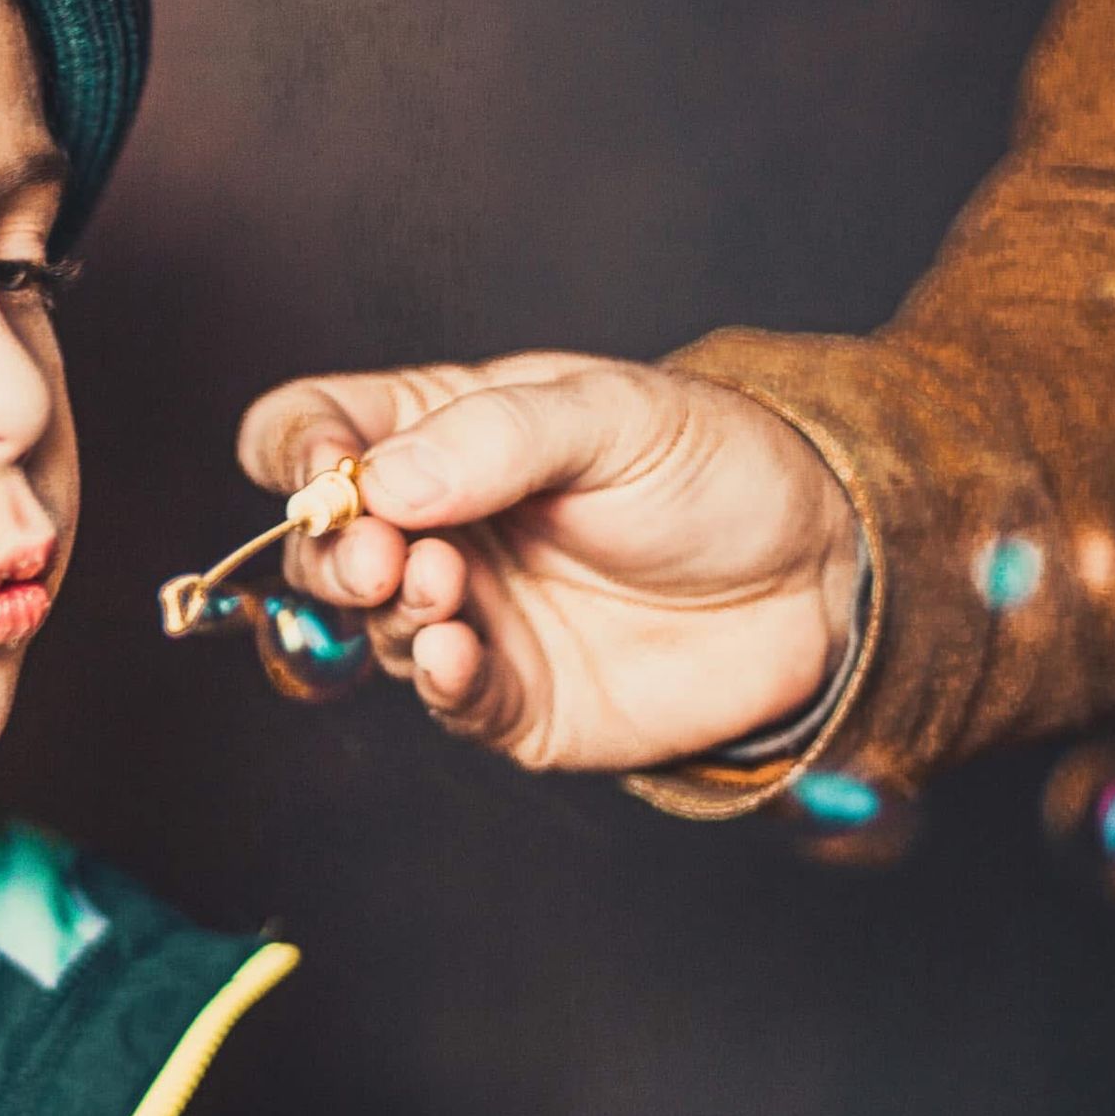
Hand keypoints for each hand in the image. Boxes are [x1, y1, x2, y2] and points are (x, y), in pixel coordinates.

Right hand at [237, 351, 862, 770]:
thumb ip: (496, 439)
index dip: (296, 447)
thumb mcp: (614, 416)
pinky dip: (436, 680)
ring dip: (389, 611)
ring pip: (370, 626)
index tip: (328, 468)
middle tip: (386, 554)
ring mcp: (469, 615)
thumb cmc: (716, 470)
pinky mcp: (512, 698)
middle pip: (319, 546)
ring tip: (448, 588)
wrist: (818, 575)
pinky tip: (456, 654)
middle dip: (331, 552)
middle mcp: (438, 527)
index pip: (313, 429)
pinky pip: (444, 699)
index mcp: (441, 432)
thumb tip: (380, 483)